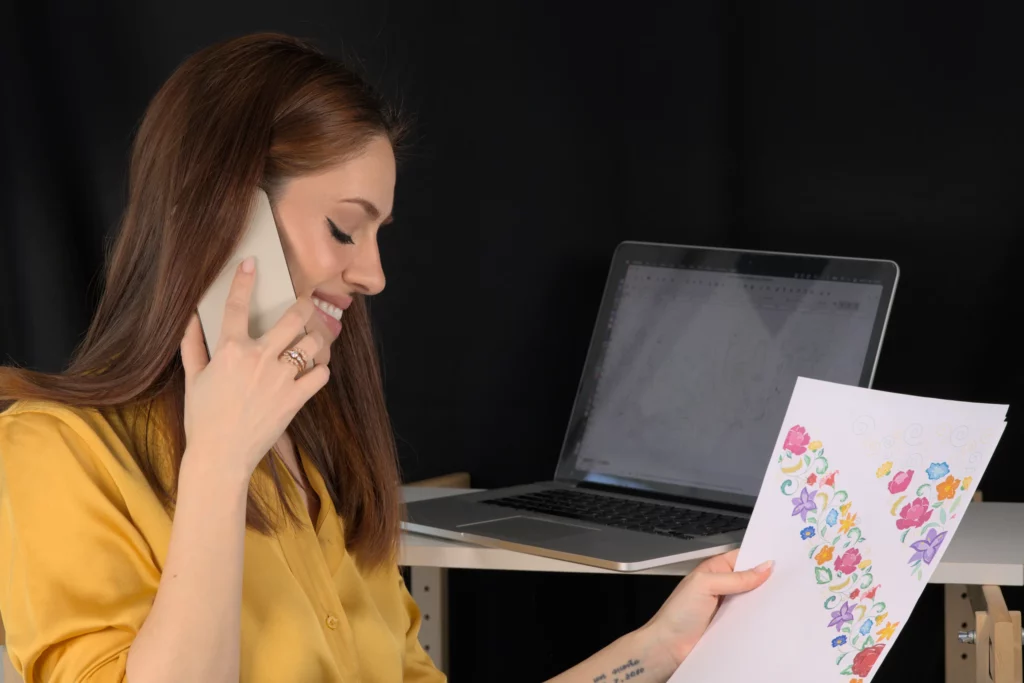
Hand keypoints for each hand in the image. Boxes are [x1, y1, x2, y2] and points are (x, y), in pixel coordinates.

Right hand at [179, 257, 329, 478]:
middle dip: (304, 305)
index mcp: (231, 350)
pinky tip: (314, 369)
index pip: (236, 306)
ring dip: (316, 337)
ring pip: (312, 343)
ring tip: (315, 337)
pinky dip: (321, 369)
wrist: (220, 456)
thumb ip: (193, 346)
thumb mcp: (193, 379)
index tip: (253, 262)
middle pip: (293, 318)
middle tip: (306, 304)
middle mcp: (259, 358)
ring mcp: (281, 378)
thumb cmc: (203, 418)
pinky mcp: (296, 398)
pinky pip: (320, 374)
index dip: (244, 281)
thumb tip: (190, 318)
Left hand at [643, 549, 771, 667]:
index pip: (743, 557)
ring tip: (783, 599)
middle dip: (765, 580)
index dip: (760, 558)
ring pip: (752, 599)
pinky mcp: (730, 625)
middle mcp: (721, 585)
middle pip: (750, 579)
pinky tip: (770, 618)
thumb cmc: (677, 613)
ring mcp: (726, 606)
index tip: (781, 560)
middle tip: (787, 581)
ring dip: (763, 601)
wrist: (668, 647)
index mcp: (714, 569)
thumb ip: (736, 577)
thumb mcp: (706, 585)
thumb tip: (763, 567)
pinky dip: (758, 618)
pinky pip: (749, 618)